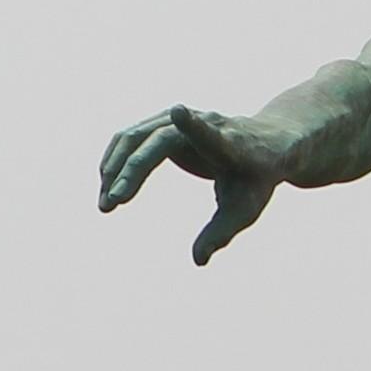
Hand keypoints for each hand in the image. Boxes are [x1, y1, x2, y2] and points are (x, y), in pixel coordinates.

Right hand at [99, 105, 283, 263]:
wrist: (264, 145)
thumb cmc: (255, 180)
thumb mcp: (244, 211)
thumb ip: (221, 234)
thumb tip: (198, 260)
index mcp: (229, 145)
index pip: (210, 135)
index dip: (194, 126)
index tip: (179, 111)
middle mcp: (203, 123)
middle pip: (156, 140)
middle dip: (130, 170)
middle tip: (109, 204)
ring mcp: (179, 119)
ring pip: (134, 136)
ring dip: (114, 167)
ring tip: (105, 204)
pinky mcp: (164, 123)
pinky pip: (130, 138)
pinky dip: (115, 161)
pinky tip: (108, 185)